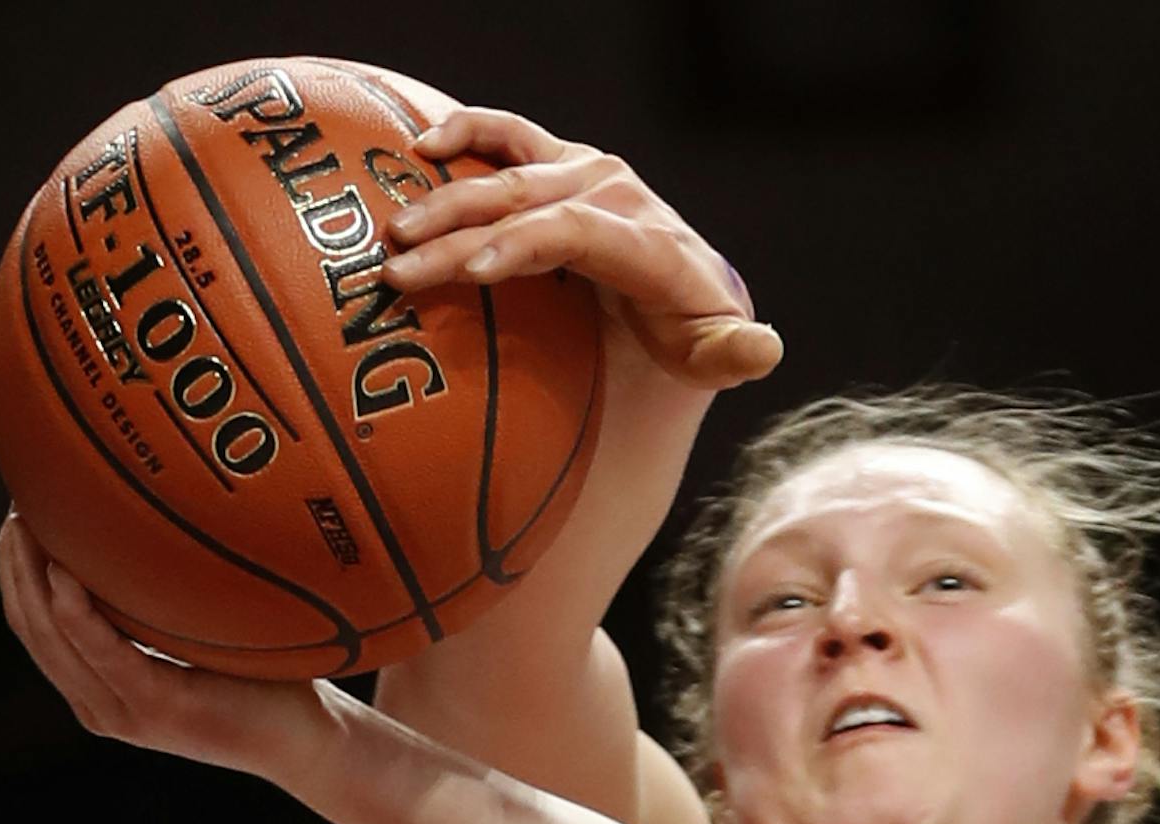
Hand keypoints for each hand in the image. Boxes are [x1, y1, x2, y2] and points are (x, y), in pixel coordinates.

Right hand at [0, 514, 345, 783]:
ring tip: (26, 523)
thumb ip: (159, 601)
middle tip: (17, 505)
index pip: (35, 625)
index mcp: (102, 689)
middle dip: (14, 563)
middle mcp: (101, 706)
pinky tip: (65, 572)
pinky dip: (76, 613)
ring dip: (31, 577)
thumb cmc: (260, 680)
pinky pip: (102, 653)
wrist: (306, 741)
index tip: (18, 513)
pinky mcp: (155, 709)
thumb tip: (145, 527)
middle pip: (31, 626)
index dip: (15, 569)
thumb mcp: (195, 634)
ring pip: (52, 638)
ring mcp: (125, 713)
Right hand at [379, 105, 781, 390]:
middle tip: (400, 267)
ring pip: (505, 176)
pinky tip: (423, 146)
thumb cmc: (691, 333)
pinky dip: (467, 132)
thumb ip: (737, 354)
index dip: (522, 247)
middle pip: (524, 207)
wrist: (687, 290)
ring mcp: (586, 171)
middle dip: (458, 236)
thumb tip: (765, 347)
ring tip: (394, 229)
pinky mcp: (562, 163)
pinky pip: (508, 136)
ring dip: (445, 197)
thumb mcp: (718, 355)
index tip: (474, 273)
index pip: (574, 233)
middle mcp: (615, 192)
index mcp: (646, 239)